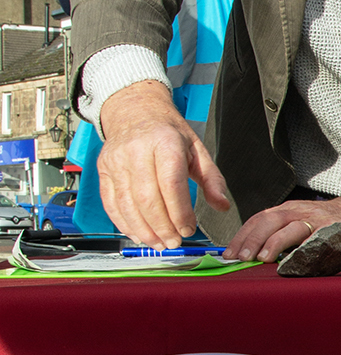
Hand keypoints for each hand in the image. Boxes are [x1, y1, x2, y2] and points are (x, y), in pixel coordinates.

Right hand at [98, 81, 228, 246]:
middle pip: (147, 198)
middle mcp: (136, 151)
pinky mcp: (103, 170)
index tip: (189, 228)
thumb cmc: (168, 132)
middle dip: (162, 227)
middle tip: (175, 242)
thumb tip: (222, 205)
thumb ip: (212, 179)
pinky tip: (138, 234)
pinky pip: (111, 203)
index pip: (171, 184)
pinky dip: (123, 223)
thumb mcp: (197, 149)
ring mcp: (115, 161)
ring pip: (127, 204)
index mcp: (164, 142)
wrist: (135, 111)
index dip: (180, 212)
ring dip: (144, 230)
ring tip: (159, 243)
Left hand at [223, 195, 340, 262]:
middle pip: (270, 221)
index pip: (258, 219)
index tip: (229, 254)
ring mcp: (317, 221)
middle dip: (252, 240)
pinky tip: (294, 262)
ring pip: (291, 228)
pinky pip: (317, 241)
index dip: (242, 236)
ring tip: (263, 258)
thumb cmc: (326, 222)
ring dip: (274, 243)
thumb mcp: (299, 221)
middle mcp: (299, 212)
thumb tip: (251, 255)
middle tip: (240, 258)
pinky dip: (304, 251)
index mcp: (287, 210)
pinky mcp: (335, 230)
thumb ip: (279, 234)